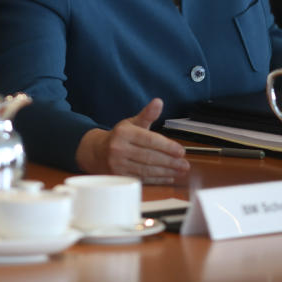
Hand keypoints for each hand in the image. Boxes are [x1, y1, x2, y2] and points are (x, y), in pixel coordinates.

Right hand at [75, 98, 189, 183]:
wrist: (97, 152)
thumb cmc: (119, 136)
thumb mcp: (131, 123)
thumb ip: (147, 115)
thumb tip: (158, 102)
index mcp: (123, 133)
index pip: (149, 140)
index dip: (167, 146)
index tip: (181, 151)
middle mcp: (118, 148)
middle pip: (149, 157)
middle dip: (170, 162)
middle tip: (185, 164)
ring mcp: (117, 164)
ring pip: (146, 170)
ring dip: (166, 171)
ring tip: (180, 171)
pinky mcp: (119, 176)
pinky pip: (142, 179)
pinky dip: (157, 179)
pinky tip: (169, 177)